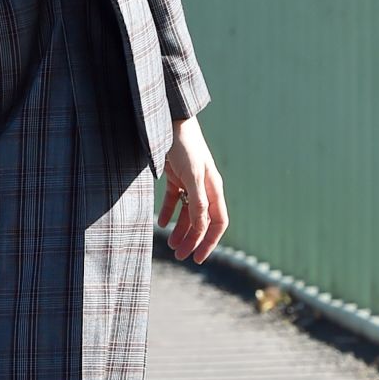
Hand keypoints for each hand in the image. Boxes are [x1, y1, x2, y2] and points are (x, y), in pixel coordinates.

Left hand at [158, 116, 227, 263]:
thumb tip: (202, 226)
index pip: (218, 222)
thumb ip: (198, 201)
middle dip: (192, 240)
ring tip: (169, 245)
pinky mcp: (175, 176)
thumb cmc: (184, 145)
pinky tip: (161, 223)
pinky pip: (175, 200)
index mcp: (213, 188)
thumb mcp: (192, 175)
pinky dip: (169, 213)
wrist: (168, 120)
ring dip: (180, 230)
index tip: (197, 259)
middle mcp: (204, 187)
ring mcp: (190, 182)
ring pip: (188, 213)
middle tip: (178, 256)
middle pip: (202, 221)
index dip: (209, 242)